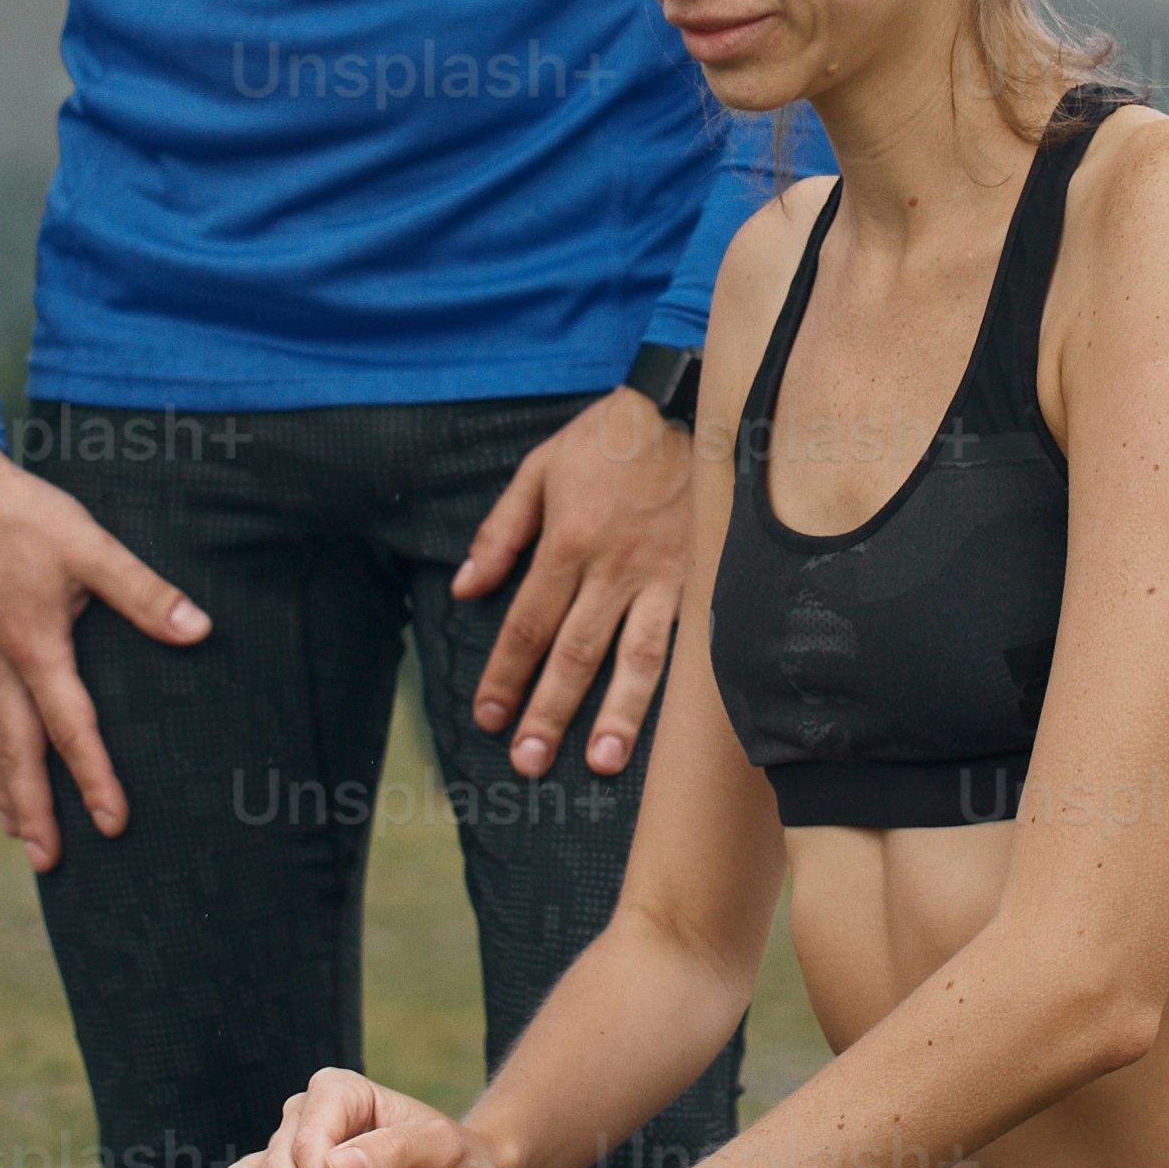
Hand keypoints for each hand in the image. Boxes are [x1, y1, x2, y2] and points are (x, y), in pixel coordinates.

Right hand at [0, 447, 209, 871]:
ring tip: (19, 835)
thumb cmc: (23, 515)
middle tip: (48, 865)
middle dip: (34, 812)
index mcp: (34, 647)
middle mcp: (1, 664)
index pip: (70, 727)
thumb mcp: (90, 546)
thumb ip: (144, 592)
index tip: (113, 824)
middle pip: (18, 755)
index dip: (94, 778)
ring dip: (8, 791)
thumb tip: (197, 632)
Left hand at [454, 385, 693, 779]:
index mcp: (568, 541)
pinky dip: (677, 686)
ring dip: (618, 715)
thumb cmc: (607, 440)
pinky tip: (674, 725)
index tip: (488, 715)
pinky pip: (687, 641)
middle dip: (549, 712)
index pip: (529, 624)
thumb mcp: (539, 469)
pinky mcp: (702, 579)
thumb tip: (467, 589)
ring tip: (600, 762)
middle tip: (528, 761)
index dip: (505, 674)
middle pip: (575, 653)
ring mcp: (664, 577)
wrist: (690, 405)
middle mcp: (614, 568)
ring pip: (637, 658)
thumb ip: (500, 532)